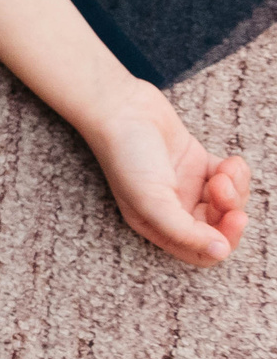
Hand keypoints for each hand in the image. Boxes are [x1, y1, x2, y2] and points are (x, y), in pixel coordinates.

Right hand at [80, 77, 250, 265]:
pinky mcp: (198, 163)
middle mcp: (173, 209)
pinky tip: (229, 161)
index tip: (232, 218)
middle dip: (229, 209)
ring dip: (235, 188)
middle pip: (218, 226)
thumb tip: (220, 251)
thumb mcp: (151, 200)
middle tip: (223, 188)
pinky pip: (229, 178)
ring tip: (224, 170)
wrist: (121, 106)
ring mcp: (187, 186)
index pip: (200, 251)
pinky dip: (237, 172)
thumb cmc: (126, 154)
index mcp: (156, 224)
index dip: (222, 241)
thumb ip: (185, 231)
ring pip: (228, 203)